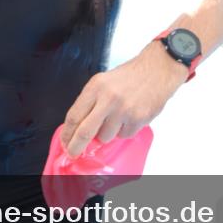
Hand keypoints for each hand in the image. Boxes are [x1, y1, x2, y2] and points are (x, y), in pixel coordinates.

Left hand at [60, 42, 186, 157]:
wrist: (157, 69)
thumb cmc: (129, 76)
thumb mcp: (103, 81)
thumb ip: (91, 102)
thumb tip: (78, 127)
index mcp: (96, 87)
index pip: (74, 115)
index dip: (67, 132)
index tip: (65, 141)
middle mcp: (108, 98)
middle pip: (85, 131)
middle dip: (76, 146)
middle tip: (73, 152)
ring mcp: (124, 110)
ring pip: (105, 136)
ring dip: (107, 133)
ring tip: (116, 118)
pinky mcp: (138, 119)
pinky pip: (123, 135)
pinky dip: (124, 130)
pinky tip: (129, 116)